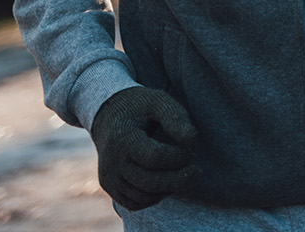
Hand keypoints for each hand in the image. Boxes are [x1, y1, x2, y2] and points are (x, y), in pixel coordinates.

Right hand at [89, 86, 199, 210]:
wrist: (108, 115)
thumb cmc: (139, 107)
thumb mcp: (158, 101)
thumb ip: (175, 117)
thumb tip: (192, 138)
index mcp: (123, 139)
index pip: (154, 157)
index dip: (178, 158)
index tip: (191, 151)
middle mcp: (112, 162)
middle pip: (150, 182)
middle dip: (179, 180)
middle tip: (196, 172)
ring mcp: (109, 177)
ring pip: (144, 196)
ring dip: (168, 189)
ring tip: (180, 174)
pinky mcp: (110, 187)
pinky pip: (135, 203)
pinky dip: (154, 197)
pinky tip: (165, 182)